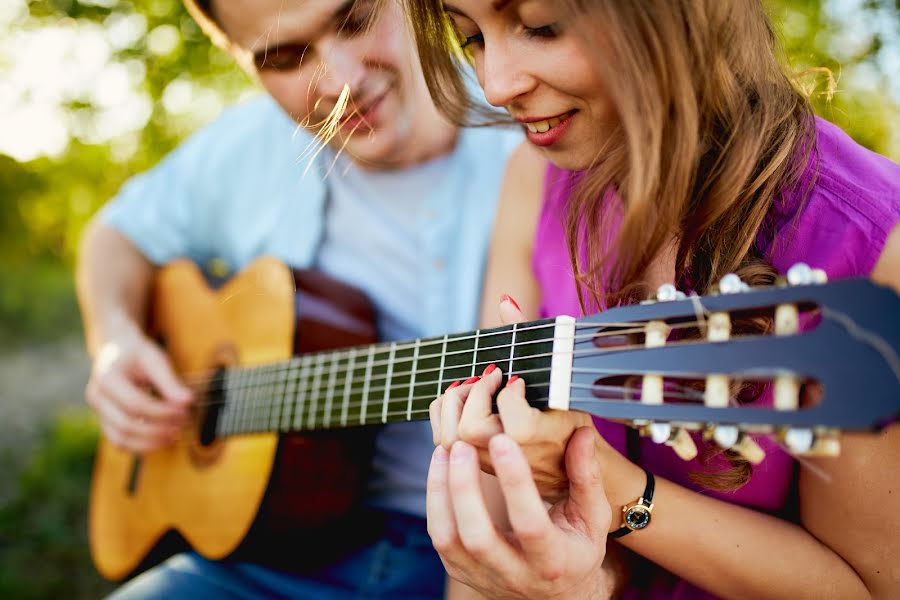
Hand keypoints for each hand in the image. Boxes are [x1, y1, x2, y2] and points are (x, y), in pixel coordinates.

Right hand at [85, 325, 191, 452]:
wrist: (115, 350)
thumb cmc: (136, 354)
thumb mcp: (154, 359)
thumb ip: (169, 381)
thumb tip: (187, 402)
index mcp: (106, 377)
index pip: (135, 404)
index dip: (162, 411)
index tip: (184, 410)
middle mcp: (96, 397)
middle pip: (126, 424)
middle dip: (158, 428)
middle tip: (182, 423)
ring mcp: (97, 412)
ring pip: (120, 439)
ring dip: (150, 443)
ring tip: (174, 436)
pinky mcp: (104, 422)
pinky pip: (120, 442)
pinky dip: (142, 446)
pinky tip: (162, 440)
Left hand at [427, 427, 614, 598]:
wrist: (555, 596)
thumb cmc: (576, 549)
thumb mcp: (592, 518)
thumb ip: (587, 477)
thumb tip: (583, 434)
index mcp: (552, 561)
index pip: (530, 525)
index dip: (515, 482)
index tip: (502, 440)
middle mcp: (515, 574)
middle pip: (478, 537)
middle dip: (465, 487)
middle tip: (462, 444)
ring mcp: (482, 575)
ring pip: (448, 538)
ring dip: (441, 491)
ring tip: (445, 450)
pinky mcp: (460, 570)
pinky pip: (439, 536)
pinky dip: (435, 498)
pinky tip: (441, 466)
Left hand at [430, 294, 591, 500]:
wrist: (570, 466)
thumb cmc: (568, 419)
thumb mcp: (557, 378)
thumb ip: (529, 337)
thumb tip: (504, 301)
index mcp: (532, 438)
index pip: (505, 404)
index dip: (508, 386)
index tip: (519, 381)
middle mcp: (505, 456)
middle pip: (466, 425)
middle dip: (474, 392)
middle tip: (492, 376)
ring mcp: (485, 463)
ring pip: (447, 435)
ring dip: (455, 400)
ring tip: (477, 385)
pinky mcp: (472, 464)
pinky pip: (442, 439)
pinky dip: (446, 411)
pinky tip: (467, 397)